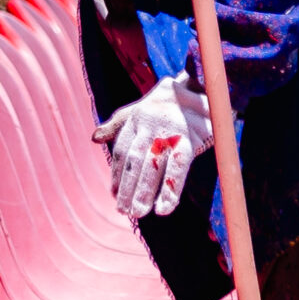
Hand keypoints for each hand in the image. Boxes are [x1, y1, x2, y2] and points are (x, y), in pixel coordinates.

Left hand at [94, 73, 212, 220]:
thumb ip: (117, 125)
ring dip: (143, 193)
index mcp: (136, 119)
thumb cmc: (169, 102)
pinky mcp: (188, 140)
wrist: (203, 86)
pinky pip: (176, 170)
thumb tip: (94, 138)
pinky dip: (170, 192)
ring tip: (136, 213)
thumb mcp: (140, 108)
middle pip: (133, 161)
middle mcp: (148, 125)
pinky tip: (163, 209)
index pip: (122, 151)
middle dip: (126, 187)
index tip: (115, 194)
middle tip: (123, 210)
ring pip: (151, 167)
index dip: (117, 174)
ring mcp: (168, 132)